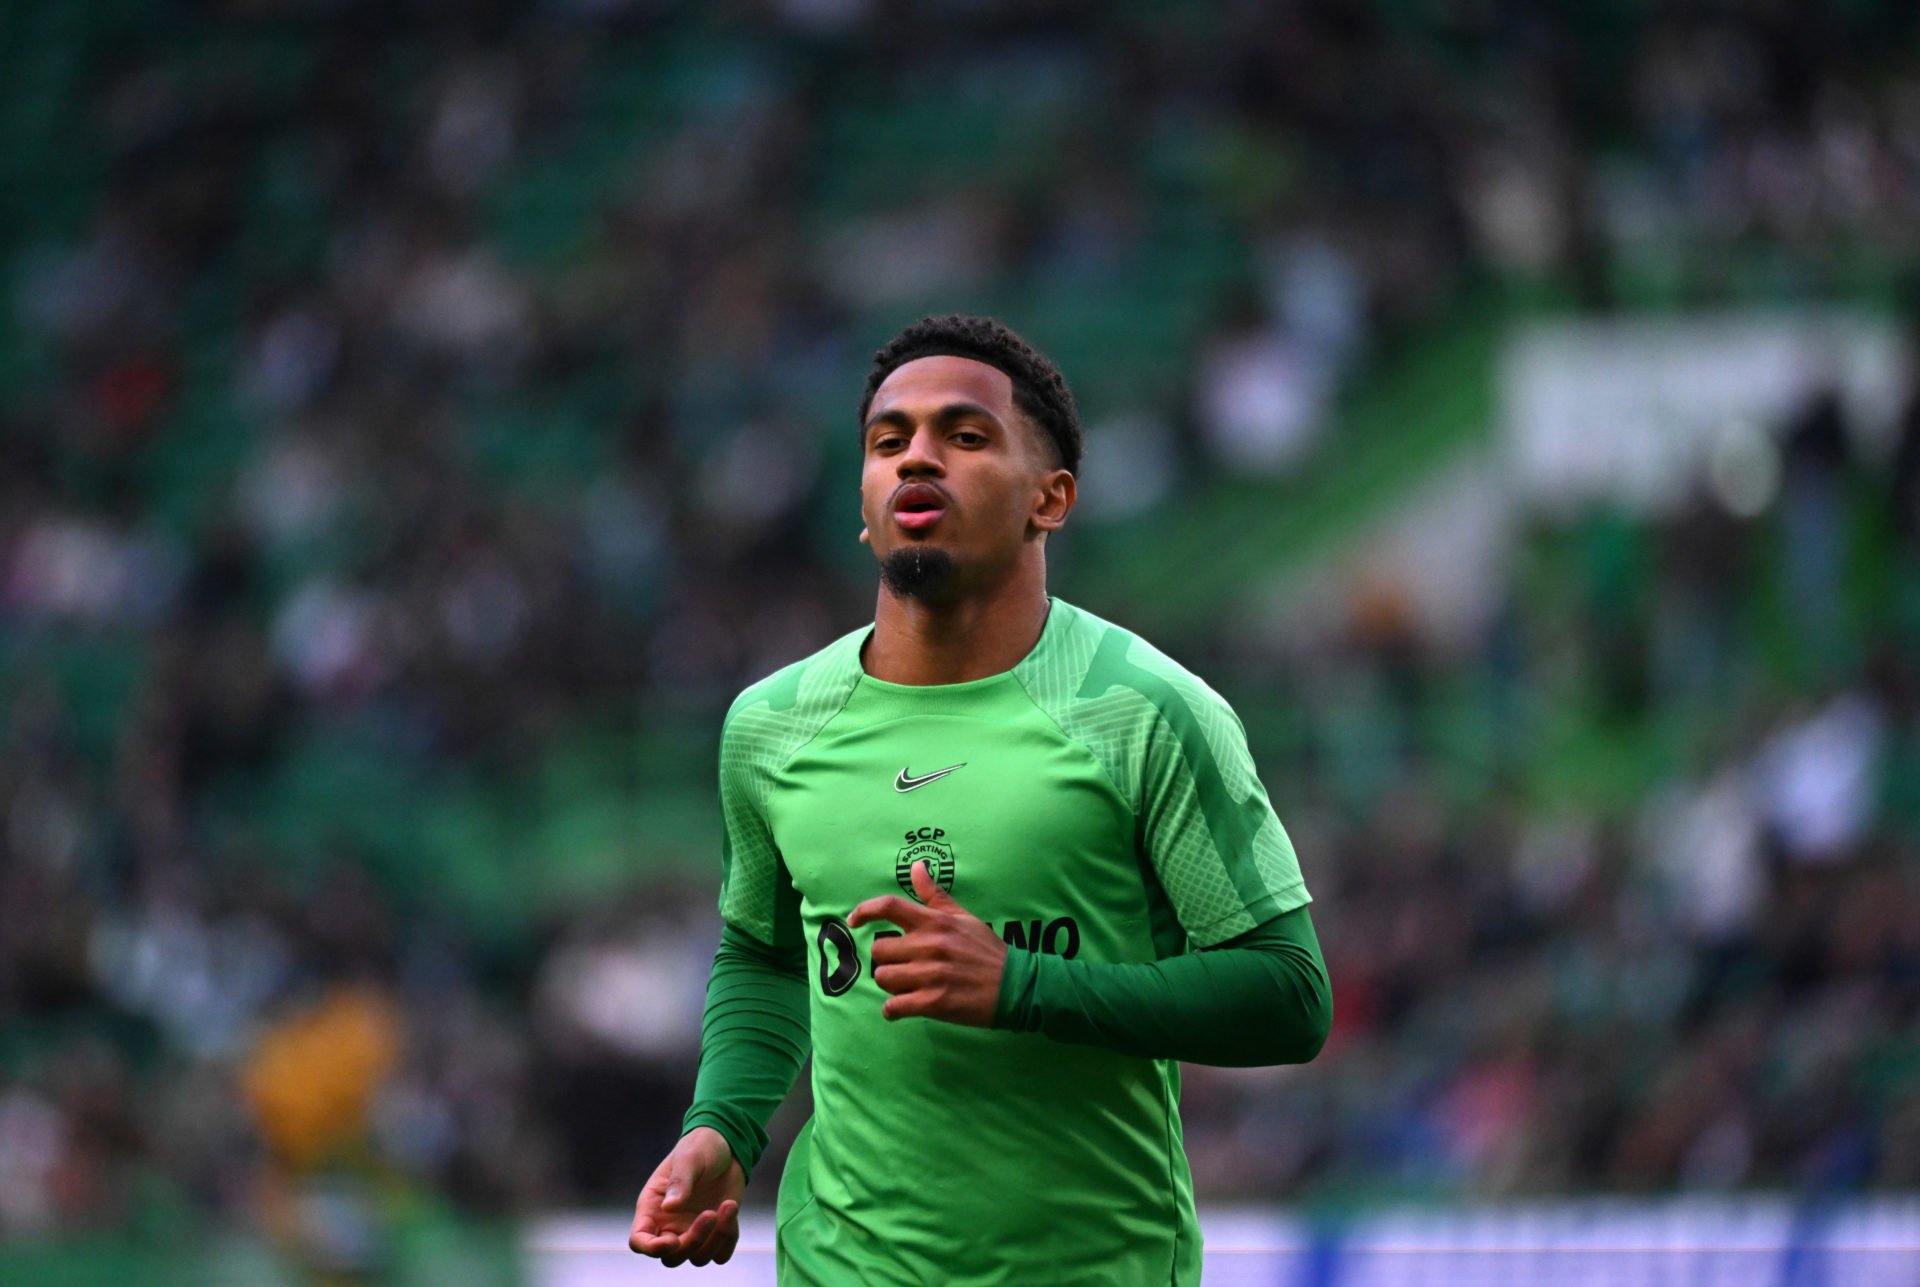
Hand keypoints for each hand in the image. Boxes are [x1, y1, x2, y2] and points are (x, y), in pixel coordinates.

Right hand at [629, 1126, 744, 1266]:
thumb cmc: (699, 1147)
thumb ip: (679, 1182)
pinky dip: (728, 1238)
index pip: (640, 1241)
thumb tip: (669, 1208)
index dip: (651, 1248)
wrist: (726, 1145)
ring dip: (716, 1238)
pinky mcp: (716, 1232)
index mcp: (653, 1208)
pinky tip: (732, 1209)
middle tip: (710, 1214)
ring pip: (698, 1258)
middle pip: (672, 1257)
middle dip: (692, 1242)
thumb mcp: (689, 1158)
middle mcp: (670, 1225)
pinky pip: (721, 1253)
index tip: (671, 1240)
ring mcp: (693, 1231)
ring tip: (729, 1204)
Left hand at [847, 861, 1007, 1025]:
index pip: (889, 906)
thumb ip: (934, 895)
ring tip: (907, 986)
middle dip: (887, 960)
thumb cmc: (986, 950)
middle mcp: (929, 945)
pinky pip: (893, 1007)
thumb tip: (916, 867)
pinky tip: (902, 1008)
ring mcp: (930, 975)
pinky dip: (892, 1010)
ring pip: (884, 978)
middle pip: (880, 950)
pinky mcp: (933, 1002)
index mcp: (935, 922)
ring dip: (891, 985)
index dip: (864, 911)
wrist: (1015, 985)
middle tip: (903, 965)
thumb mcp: (963, 917)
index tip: (853, 921)